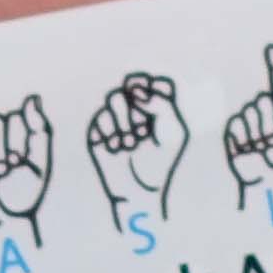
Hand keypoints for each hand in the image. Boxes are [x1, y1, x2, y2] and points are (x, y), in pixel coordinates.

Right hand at [0, 97, 57, 272]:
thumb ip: (37, 128)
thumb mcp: (39, 162)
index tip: (20, 164)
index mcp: (14, 132)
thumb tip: (33, 98)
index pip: (13, 118)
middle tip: (3, 173)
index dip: (17, 143)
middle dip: (0, 151)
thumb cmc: (23, 195)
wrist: (2, 222)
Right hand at [86, 66, 192, 250]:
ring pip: (115, 97)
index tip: (156, 102)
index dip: (153, 86)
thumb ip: (161, 104)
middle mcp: (135, 108)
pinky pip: (101, 117)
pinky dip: (110, 132)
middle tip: (143, 129)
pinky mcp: (99, 130)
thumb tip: (136, 91)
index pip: (153, 81)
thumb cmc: (160, 163)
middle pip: (132, 84)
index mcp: (156, 106)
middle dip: (138, 106)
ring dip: (124, 120)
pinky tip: (116, 149)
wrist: (139, 191)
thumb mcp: (173, 131)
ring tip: (130, 143)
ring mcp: (116, 118)